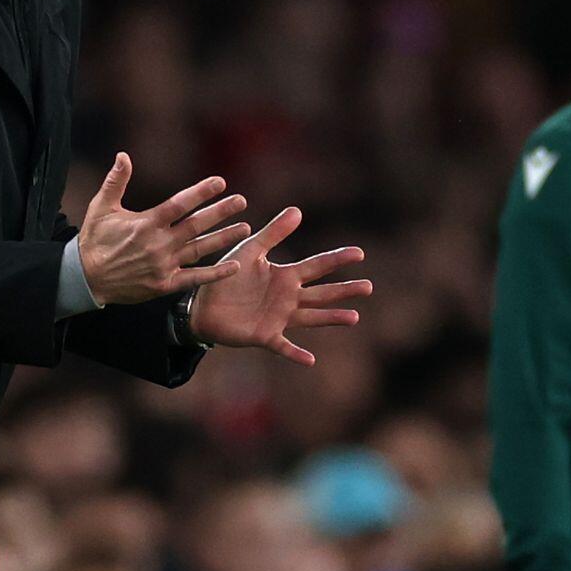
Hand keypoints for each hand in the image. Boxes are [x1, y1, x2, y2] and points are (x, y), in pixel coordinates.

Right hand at [76, 153, 250, 305]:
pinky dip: (215, 274)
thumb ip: (116, 181)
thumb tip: (123, 155)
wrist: (85, 278)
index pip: (179, 204)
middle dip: (221, 212)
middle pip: (196, 225)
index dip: (201, 192)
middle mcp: (158, 244)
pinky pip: (194, 278)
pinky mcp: (164, 284)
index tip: (220, 182)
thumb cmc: (94, 240)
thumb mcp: (101, 207)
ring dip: (224, 238)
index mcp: (146, 223)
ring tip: (245, 228)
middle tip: (241, 201)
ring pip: (200, 250)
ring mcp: (163, 265)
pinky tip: (234, 266)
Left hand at [187, 207, 369, 365]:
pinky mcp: (265, 336)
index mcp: (286, 276)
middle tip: (368, 287)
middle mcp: (289, 298)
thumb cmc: (228, 276)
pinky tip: (311, 360)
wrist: (202, 304)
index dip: (338, 259)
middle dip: (345, 290)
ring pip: (312, 317)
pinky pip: (283, 346)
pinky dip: (296, 354)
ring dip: (332, 317)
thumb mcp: (250, 250)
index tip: (360, 253)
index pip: (317, 266)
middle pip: (322, 293)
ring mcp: (279, 318)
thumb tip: (297, 210)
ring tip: (354, 317)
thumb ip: (273, 233)